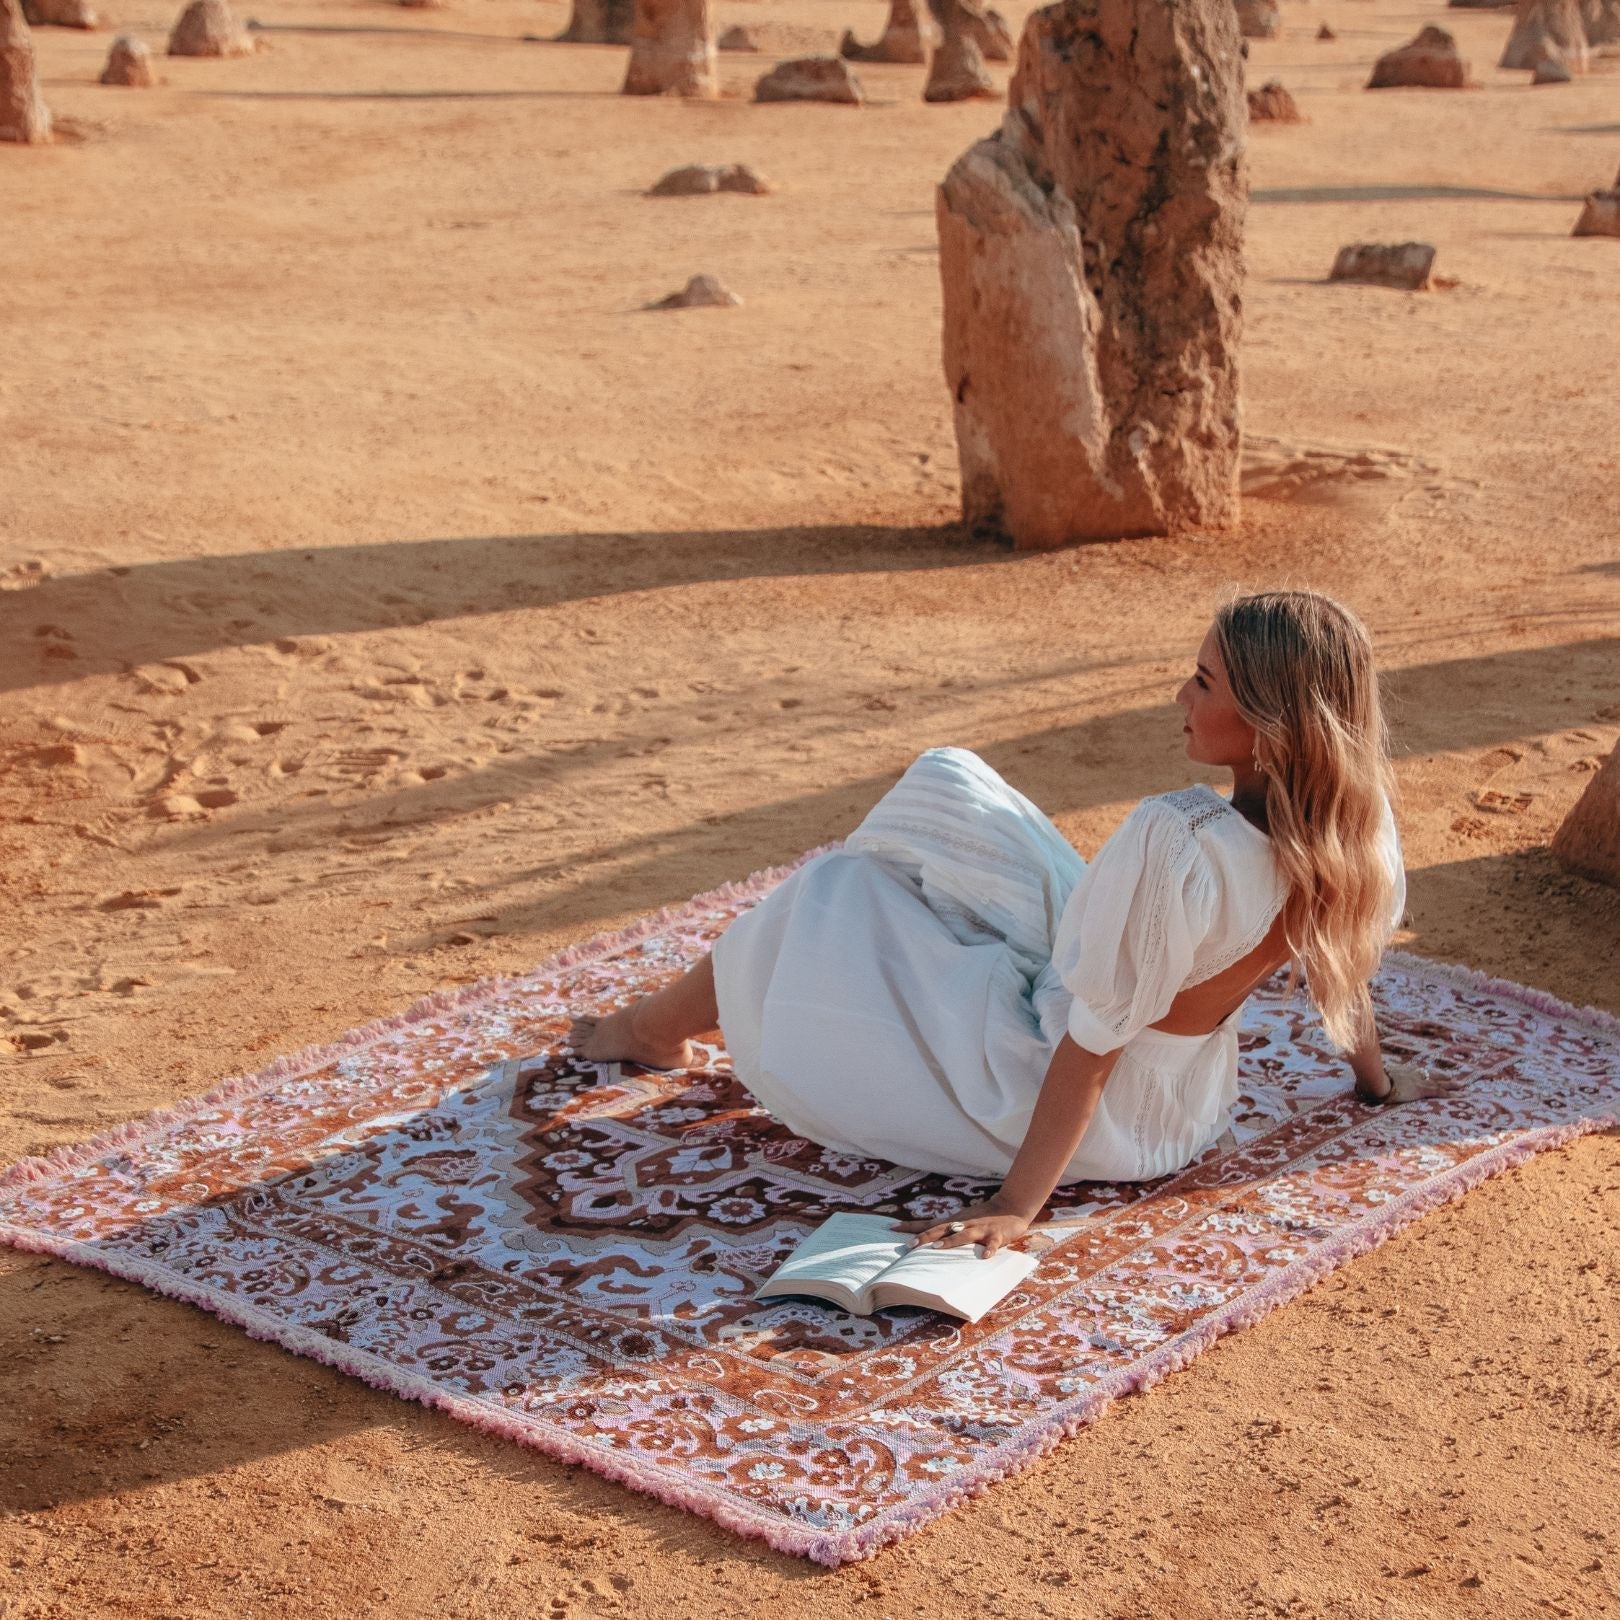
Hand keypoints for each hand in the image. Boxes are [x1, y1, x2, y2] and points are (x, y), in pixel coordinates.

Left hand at [891, 1199, 1032, 1257]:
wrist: (1011, 1206)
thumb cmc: (983, 1216)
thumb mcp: (962, 1220)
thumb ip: (946, 1229)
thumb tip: (925, 1238)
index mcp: (954, 1221)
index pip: (929, 1223)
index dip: (911, 1226)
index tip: (892, 1228)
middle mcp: (964, 1223)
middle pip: (941, 1229)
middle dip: (925, 1237)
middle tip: (909, 1245)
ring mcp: (980, 1229)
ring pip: (964, 1235)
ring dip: (951, 1241)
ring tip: (938, 1248)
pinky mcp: (996, 1235)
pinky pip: (993, 1244)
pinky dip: (989, 1250)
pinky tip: (984, 1257)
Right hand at [1361, 1057, 1459, 1104]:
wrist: (1375, 1080)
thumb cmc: (1371, 1079)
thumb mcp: (1375, 1077)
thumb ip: (1374, 1078)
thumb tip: (1364, 1081)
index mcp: (1402, 1071)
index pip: (1419, 1071)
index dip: (1429, 1073)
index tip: (1435, 1074)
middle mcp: (1412, 1074)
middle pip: (1432, 1075)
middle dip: (1444, 1078)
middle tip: (1455, 1080)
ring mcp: (1417, 1081)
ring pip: (1439, 1082)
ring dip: (1451, 1085)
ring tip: (1462, 1086)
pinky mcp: (1420, 1090)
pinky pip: (1438, 1092)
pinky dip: (1448, 1093)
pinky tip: (1456, 1096)